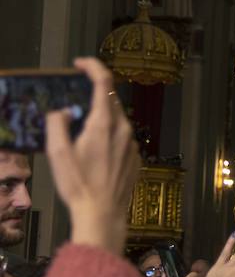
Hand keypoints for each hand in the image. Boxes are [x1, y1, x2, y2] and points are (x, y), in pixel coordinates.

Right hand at [45, 57, 140, 253]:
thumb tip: (63, 111)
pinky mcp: (135, 157)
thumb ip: (58, 125)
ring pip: (117, 120)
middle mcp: (123, 129)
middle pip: (111, 100)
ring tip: (80, 135)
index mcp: (104, 123)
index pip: (104, 82)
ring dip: (100, 118)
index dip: (93, 66)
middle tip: (74, 102)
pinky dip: (108, 136)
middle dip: (93, 95)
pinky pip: (122, 138)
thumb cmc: (79, 185)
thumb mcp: (57, 153)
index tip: (80, 63)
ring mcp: (132, 144)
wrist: (103, 213)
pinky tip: (94, 154)